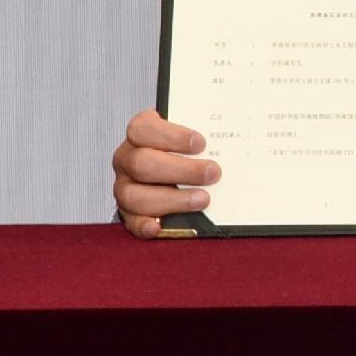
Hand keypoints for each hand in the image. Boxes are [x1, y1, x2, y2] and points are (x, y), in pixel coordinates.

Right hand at [114, 109, 217, 236]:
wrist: (173, 169)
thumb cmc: (185, 149)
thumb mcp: (191, 137)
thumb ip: (203, 137)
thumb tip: (230, 143)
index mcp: (139, 135)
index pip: (142, 129)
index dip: (171, 136)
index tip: (201, 143)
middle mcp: (126, 160)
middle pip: (141, 163)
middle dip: (181, 170)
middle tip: (213, 173)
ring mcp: (125, 187)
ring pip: (134, 195)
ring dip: (172, 199)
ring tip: (203, 199)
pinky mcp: (129, 213)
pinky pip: (131, 221)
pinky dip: (144, 225)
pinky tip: (158, 226)